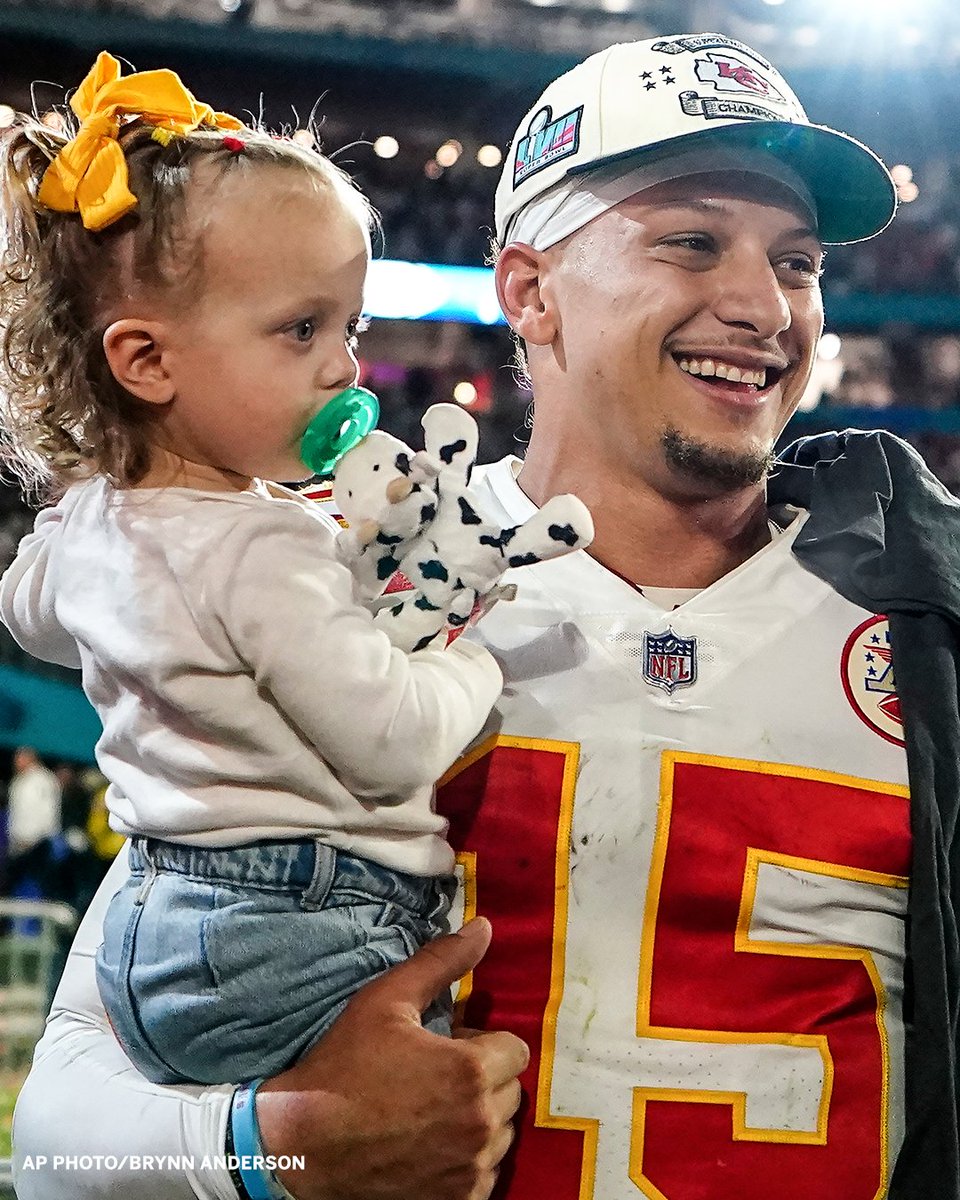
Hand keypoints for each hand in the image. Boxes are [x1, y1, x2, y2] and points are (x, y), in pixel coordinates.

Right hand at [256, 917, 528, 1199]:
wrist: (301, 1146)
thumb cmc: (342, 1068)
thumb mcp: (386, 1001)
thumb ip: (441, 962)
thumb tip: (484, 926)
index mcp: (470, 1070)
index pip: (514, 1050)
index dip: (482, 1044)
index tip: (449, 1047)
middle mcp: (480, 1124)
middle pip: (509, 1092)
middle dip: (482, 1081)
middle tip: (435, 1077)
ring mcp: (470, 1169)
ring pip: (500, 1135)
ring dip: (477, 1121)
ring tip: (430, 1112)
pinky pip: (484, 1175)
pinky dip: (466, 1161)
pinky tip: (427, 1146)